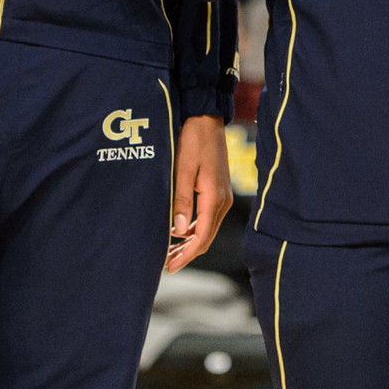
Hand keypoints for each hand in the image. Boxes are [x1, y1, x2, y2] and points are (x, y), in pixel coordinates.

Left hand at [164, 115, 232, 271]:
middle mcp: (222, 202)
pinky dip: (193, 230)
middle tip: (166, 265)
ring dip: (189, 243)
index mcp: (214, 199)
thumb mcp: (183, 170)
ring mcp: (222, 197)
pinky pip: (207, 219)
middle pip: (205, 238)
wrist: (207, 121)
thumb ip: (181, 201)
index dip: (186, 256)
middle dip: (187, 254)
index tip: (170, 267)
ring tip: (169, 253)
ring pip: (206, 230)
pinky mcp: (218, 192)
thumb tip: (176, 232)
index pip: (201, 238)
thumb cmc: (192, 142)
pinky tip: (179, 233)